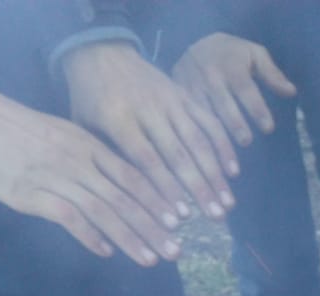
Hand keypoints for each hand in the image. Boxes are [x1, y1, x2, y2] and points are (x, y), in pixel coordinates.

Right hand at [0, 69, 180, 265]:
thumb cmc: (18, 129)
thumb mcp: (63, 135)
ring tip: (151, 258)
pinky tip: (107, 251)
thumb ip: (91, 160)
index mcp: (89, 145)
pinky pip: (68, 217)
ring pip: (103, 210)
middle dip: (154, 227)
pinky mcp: (29, 193)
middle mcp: (78, 161)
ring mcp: (54, 177)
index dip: (159, 201)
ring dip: (130, 237)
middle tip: (177, 250)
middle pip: (125, 198)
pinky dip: (90, 235)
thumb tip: (118, 188)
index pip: (134, 176)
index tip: (180, 222)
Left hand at [63, 41, 237, 221]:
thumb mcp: (86, 128)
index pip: (146, 159)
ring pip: (198, 140)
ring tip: (227, 204)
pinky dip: (223, 147)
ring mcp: (170, 100)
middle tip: (216, 218)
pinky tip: (233, 172)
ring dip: (216, 174)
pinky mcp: (185, 94)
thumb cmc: (89, 99)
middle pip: (178, 154)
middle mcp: (148, 109)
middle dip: (199, 188)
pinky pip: (209, 121)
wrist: (99, 52)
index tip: (181, 218)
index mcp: (117, 118)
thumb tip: (132, 201)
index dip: (166, 189)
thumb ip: (108, 159)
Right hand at [173, 33, 296, 146]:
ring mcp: (192, 86)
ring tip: (229, 155)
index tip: (268, 128)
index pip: (245, 88)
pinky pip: (190, 119)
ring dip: (216, 135)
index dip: (256, 108)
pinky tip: (209, 156)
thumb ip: (272, 74)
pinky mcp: (179, 97)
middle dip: (235, 123)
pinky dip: (199, 137)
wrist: (195, 44)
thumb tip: (291, 92)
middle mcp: (209, 75)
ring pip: (204, 113)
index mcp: (230, 65)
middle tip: (247, 142)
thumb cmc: (233, 54)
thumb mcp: (255, 55)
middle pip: (223, 102)